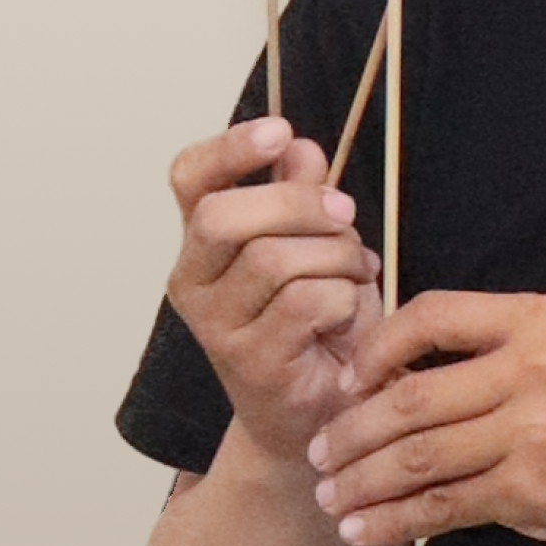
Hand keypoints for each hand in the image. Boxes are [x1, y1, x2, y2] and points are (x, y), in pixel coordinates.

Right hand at [167, 117, 381, 466]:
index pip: (188, 180)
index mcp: (202, 244)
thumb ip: (300, 196)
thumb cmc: (316, 324)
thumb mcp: (315, 246)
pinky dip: (343, 298)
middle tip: (346, 213)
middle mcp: (193, 283)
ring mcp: (217, 328)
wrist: (317, 413)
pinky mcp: (252, 364)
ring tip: (357, 273)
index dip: (229, 149)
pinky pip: (306, 302)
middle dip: (298, 205)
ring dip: (337, 257)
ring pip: (276, 260)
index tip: (279, 132)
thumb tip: (299, 148)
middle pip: (225, 217)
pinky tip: (348, 313)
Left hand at [308, 291, 545, 545]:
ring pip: (418, 454)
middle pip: (410, 395)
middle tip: (318, 452)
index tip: (348, 382)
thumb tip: (400, 384)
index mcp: (540, 317)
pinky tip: (364, 529)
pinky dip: (393, 520)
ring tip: (330, 497)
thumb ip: (500, 360)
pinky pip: (443, 505)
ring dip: (361, 480)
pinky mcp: (534, 488)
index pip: (431, 315)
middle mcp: (534, 365)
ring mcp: (534, 428)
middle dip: (350, 430)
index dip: (375, 348)